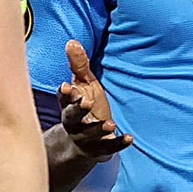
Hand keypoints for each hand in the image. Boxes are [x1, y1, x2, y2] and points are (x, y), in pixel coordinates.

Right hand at [58, 41, 132, 158]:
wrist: (85, 143)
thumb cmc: (85, 107)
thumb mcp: (83, 85)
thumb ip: (79, 65)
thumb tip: (71, 41)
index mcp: (68, 105)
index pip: (63, 99)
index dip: (64, 94)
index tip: (67, 87)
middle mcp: (73, 123)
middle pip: (71, 117)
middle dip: (76, 110)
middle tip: (84, 102)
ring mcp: (84, 138)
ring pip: (88, 135)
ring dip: (97, 129)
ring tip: (109, 124)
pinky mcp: (98, 149)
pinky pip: (107, 148)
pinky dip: (118, 143)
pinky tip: (129, 138)